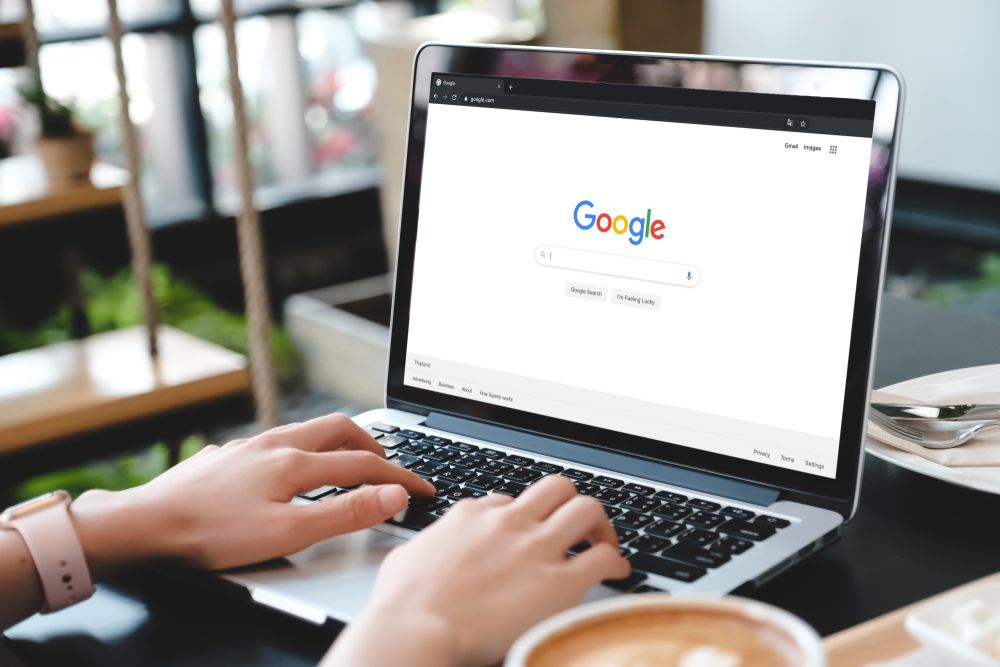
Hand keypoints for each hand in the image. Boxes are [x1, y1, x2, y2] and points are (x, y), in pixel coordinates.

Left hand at [69, 413, 434, 574]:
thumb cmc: (211, 533)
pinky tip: (295, 470)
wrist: (145, 523)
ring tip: (350, 463)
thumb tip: (392, 495)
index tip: (423, 487)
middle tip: (390, 463)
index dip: (401, 476)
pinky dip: (307, 448)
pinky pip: (282, 439)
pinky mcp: (231, 454)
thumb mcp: (288, 533)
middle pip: (340, 428)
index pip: (365, 464)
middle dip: (373, 443)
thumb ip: (345, 513)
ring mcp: (251, 445)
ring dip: (339, 443)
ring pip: (309, 430)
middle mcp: (275, 443)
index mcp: (295, 462)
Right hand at [324, 475, 629, 666]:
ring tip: (603, 543)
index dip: (522, 517)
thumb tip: (416, 555)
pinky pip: (604, 558)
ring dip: (599, 526)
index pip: (508, 501)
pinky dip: (617, 562)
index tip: (526, 533)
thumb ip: (422, 550)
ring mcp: (536, 548)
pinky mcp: (559, 581)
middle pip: (556, 488)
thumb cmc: (402, 604)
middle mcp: (508, 522)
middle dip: (569, 504)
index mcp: (472, 515)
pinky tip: (618, 573)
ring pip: (587, 509)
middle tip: (576, 527)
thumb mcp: (404, 559)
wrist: (414, 627)